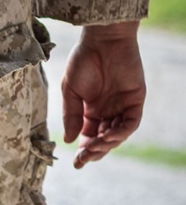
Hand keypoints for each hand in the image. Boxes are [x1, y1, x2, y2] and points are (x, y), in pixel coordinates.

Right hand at [61, 20, 145, 168]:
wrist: (102, 41)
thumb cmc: (82, 61)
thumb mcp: (70, 91)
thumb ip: (70, 115)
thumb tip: (68, 140)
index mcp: (91, 110)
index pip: (89, 136)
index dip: (83, 150)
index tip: (75, 163)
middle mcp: (108, 111)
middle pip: (104, 139)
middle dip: (94, 151)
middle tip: (84, 159)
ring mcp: (123, 106)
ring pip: (118, 134)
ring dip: (107, 144)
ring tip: (93, 148)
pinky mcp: (136, 100)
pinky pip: (131, 123)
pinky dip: (120, 132)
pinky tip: (107, 136)